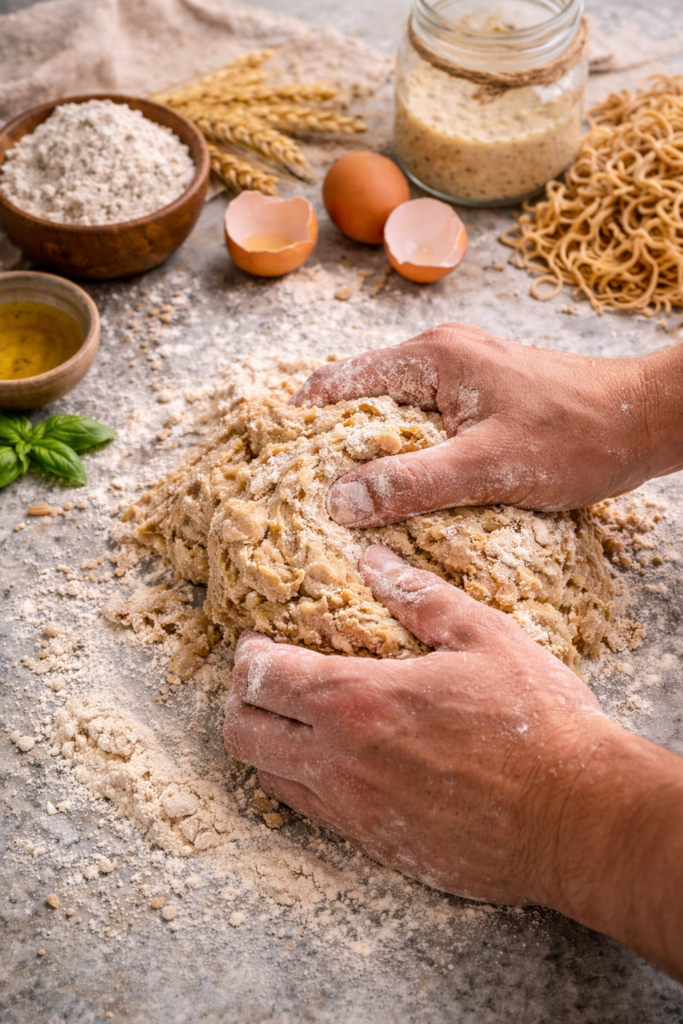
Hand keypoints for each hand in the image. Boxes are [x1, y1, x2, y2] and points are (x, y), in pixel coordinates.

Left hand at [224, 546, 682, 980]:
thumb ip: (420, 597)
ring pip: (271, 779)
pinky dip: (308, 784)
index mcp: (359, 701)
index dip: (247, 657)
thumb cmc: (538, 723)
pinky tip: (340, 763)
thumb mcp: (484, 637)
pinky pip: (316, 814)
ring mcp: (357, 811)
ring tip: (294, 720)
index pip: (262, 678)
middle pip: (244, 734)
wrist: (578, 819)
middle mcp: (341, 761)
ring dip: (268, 745)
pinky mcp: (379, 846)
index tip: (257, 644)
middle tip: (263, 681)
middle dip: (240, 702)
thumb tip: (373, 560)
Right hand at [290, 324, 682, 525]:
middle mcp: (441, 354)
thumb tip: (340, 501)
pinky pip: (424, 419)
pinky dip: (404, 447)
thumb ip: (411, 483)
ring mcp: (463, 371)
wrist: (646, 419)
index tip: (272, 459)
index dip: (302, 420)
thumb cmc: (575, 436)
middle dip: (330, 437)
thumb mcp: (487, 468)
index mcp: (432, 358)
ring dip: (369, 446)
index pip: (341, 381)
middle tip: (302, 488)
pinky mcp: (482, 393)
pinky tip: (400, 485)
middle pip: (361, 393)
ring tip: (342, 495)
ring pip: (393, 409)